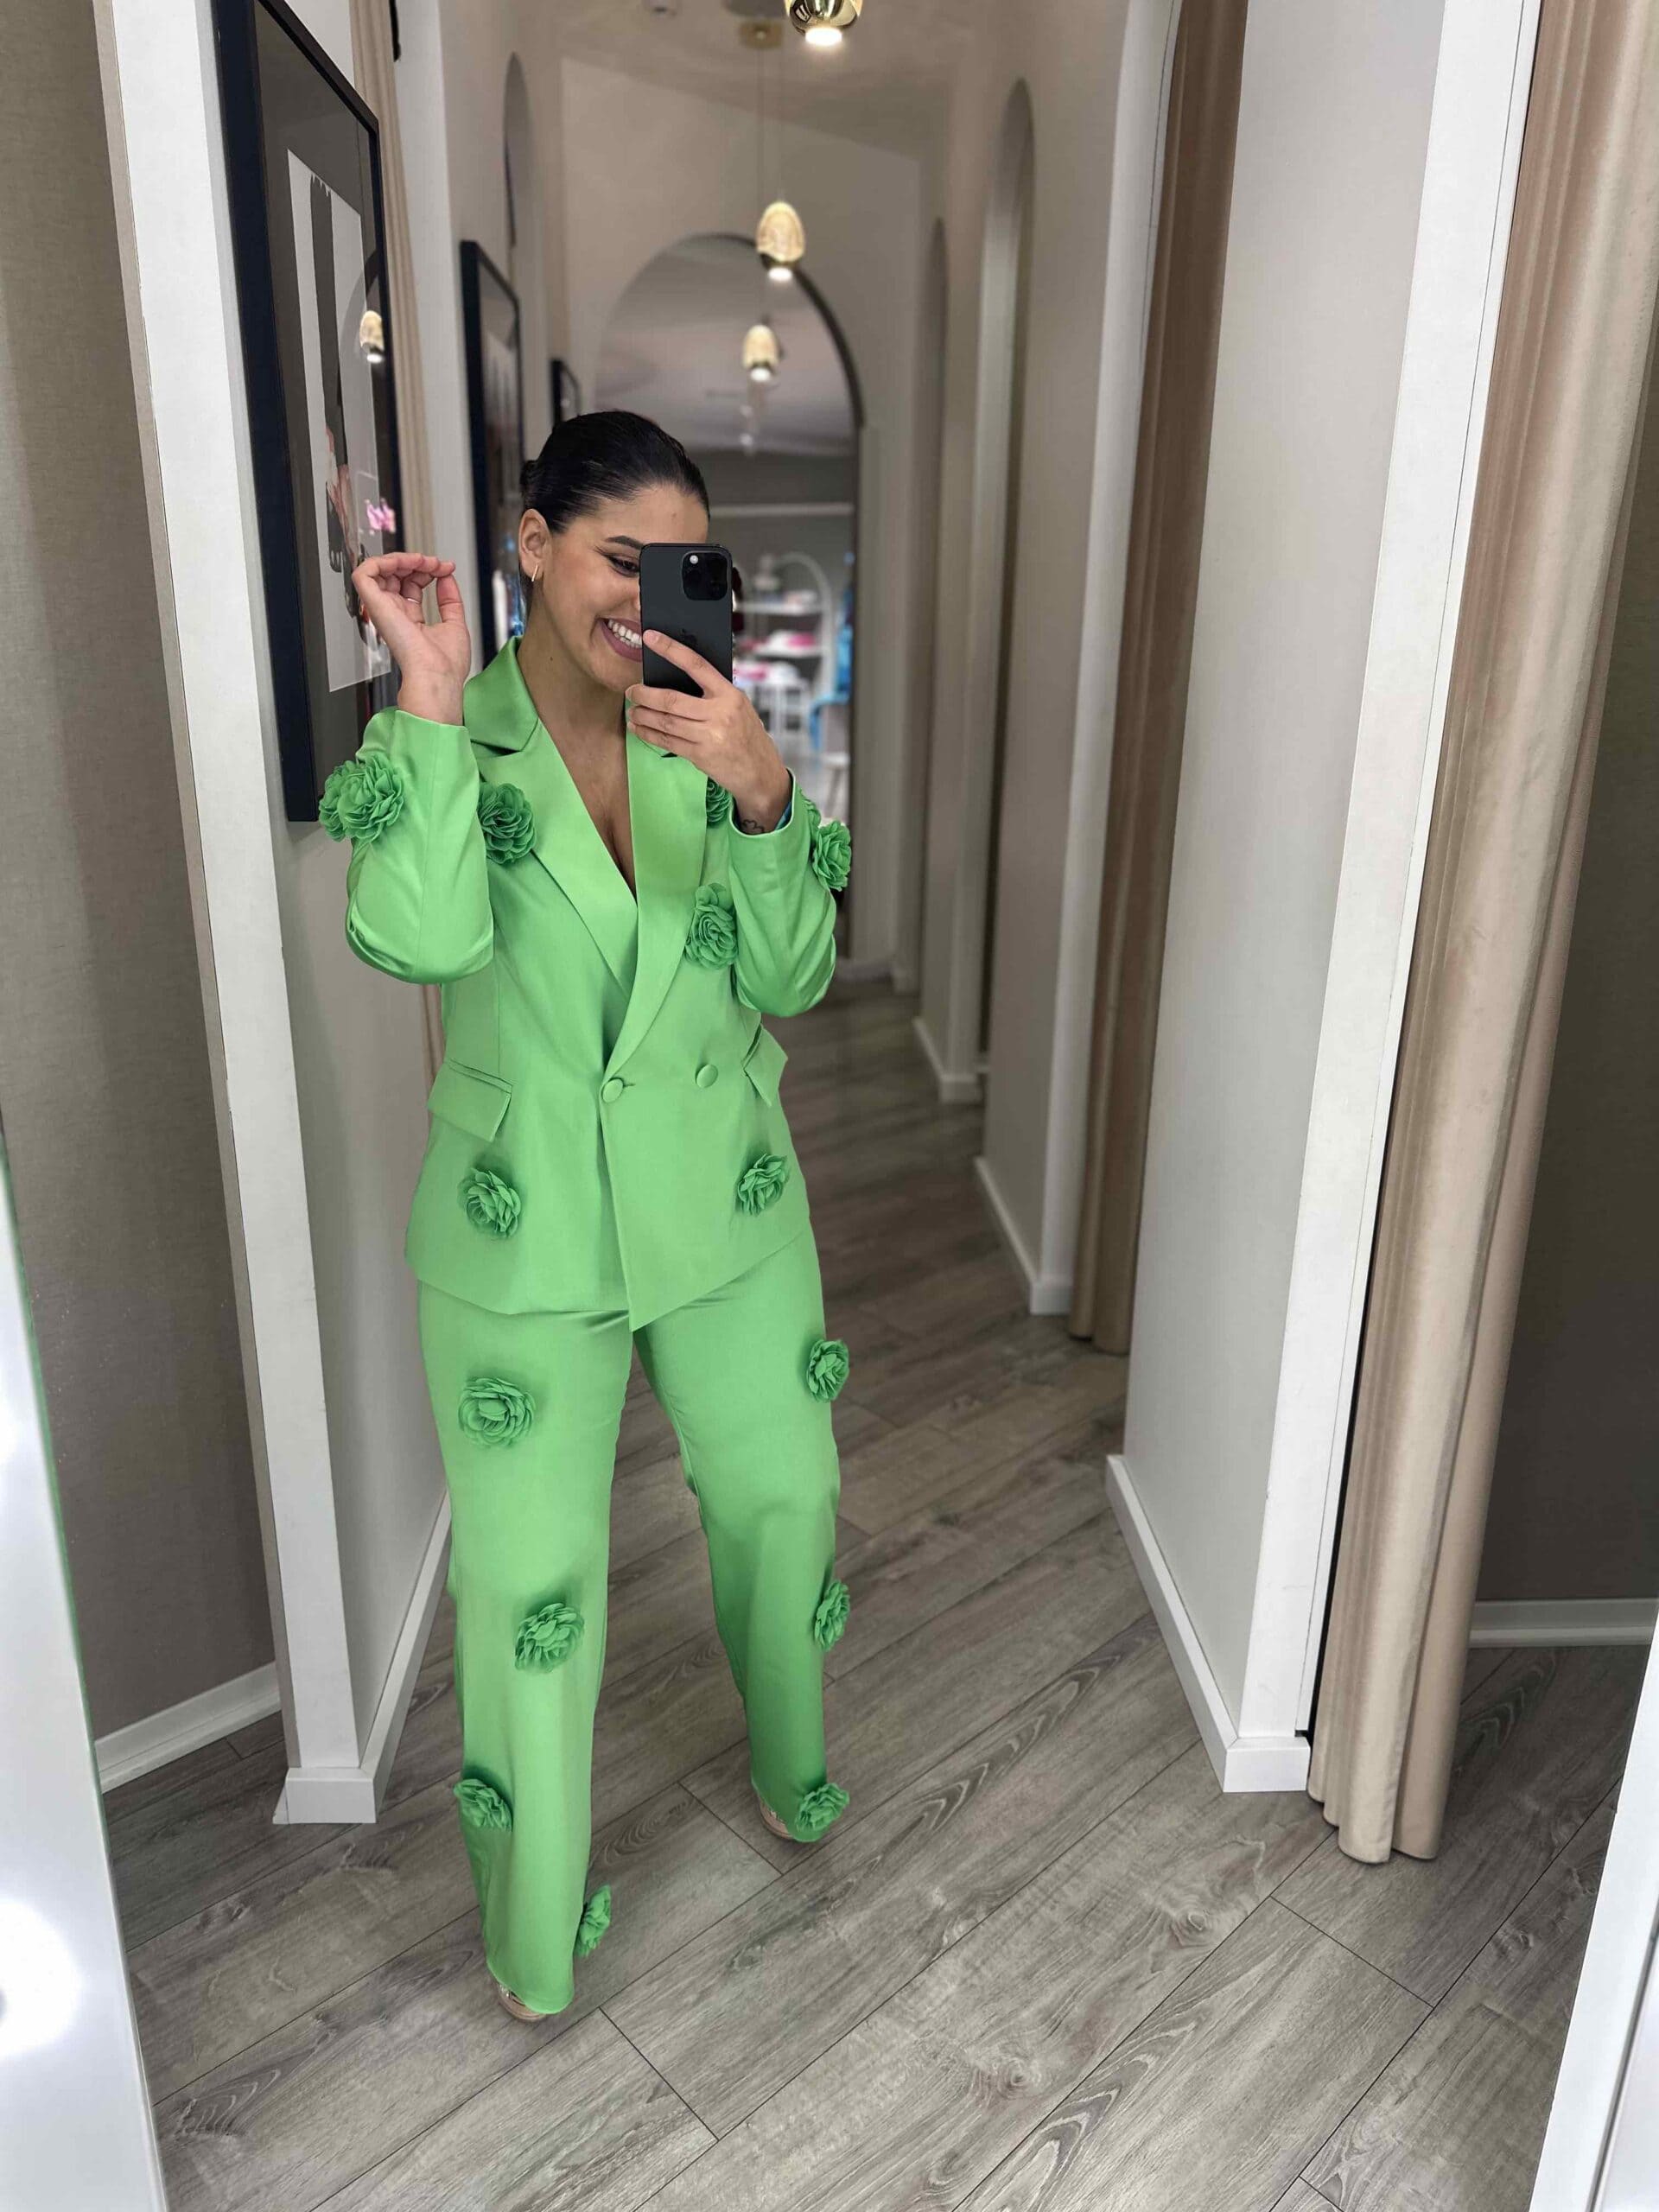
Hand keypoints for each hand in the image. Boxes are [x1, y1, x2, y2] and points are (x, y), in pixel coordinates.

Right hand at [352, 552, 470, 726]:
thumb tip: (446, 576)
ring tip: (423, 560)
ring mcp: (384, 609)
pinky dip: (382, 560)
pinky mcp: (375, 605)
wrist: (436, 676)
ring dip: (402, 557)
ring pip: (380, 570)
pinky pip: (364, 573)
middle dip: (417, 561)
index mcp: (411, 620)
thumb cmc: (445, 665)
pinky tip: (404, 561)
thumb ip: (450, 598)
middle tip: (436, 564)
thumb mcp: (455, 622)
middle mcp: (395, 614)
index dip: (427, 570)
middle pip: (397, 574)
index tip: (446, 569)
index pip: (412, 584)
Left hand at [626, 631, 791, 827]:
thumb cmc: (748, 736)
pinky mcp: (700, 755)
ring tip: (633, 712)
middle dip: (645, 694)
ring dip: (643, 716)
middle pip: (671, 699)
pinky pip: (667, 742)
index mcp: (729, 694)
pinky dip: (649, 735)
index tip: (650, 637)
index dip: (670, 649)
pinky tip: (640, 729)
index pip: (696, 664)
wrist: (761, 772)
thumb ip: (714, 694)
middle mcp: (719, 713)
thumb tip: (677, 680)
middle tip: (632, 692)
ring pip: (665, 722)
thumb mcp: (738, 707)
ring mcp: (709, 736)